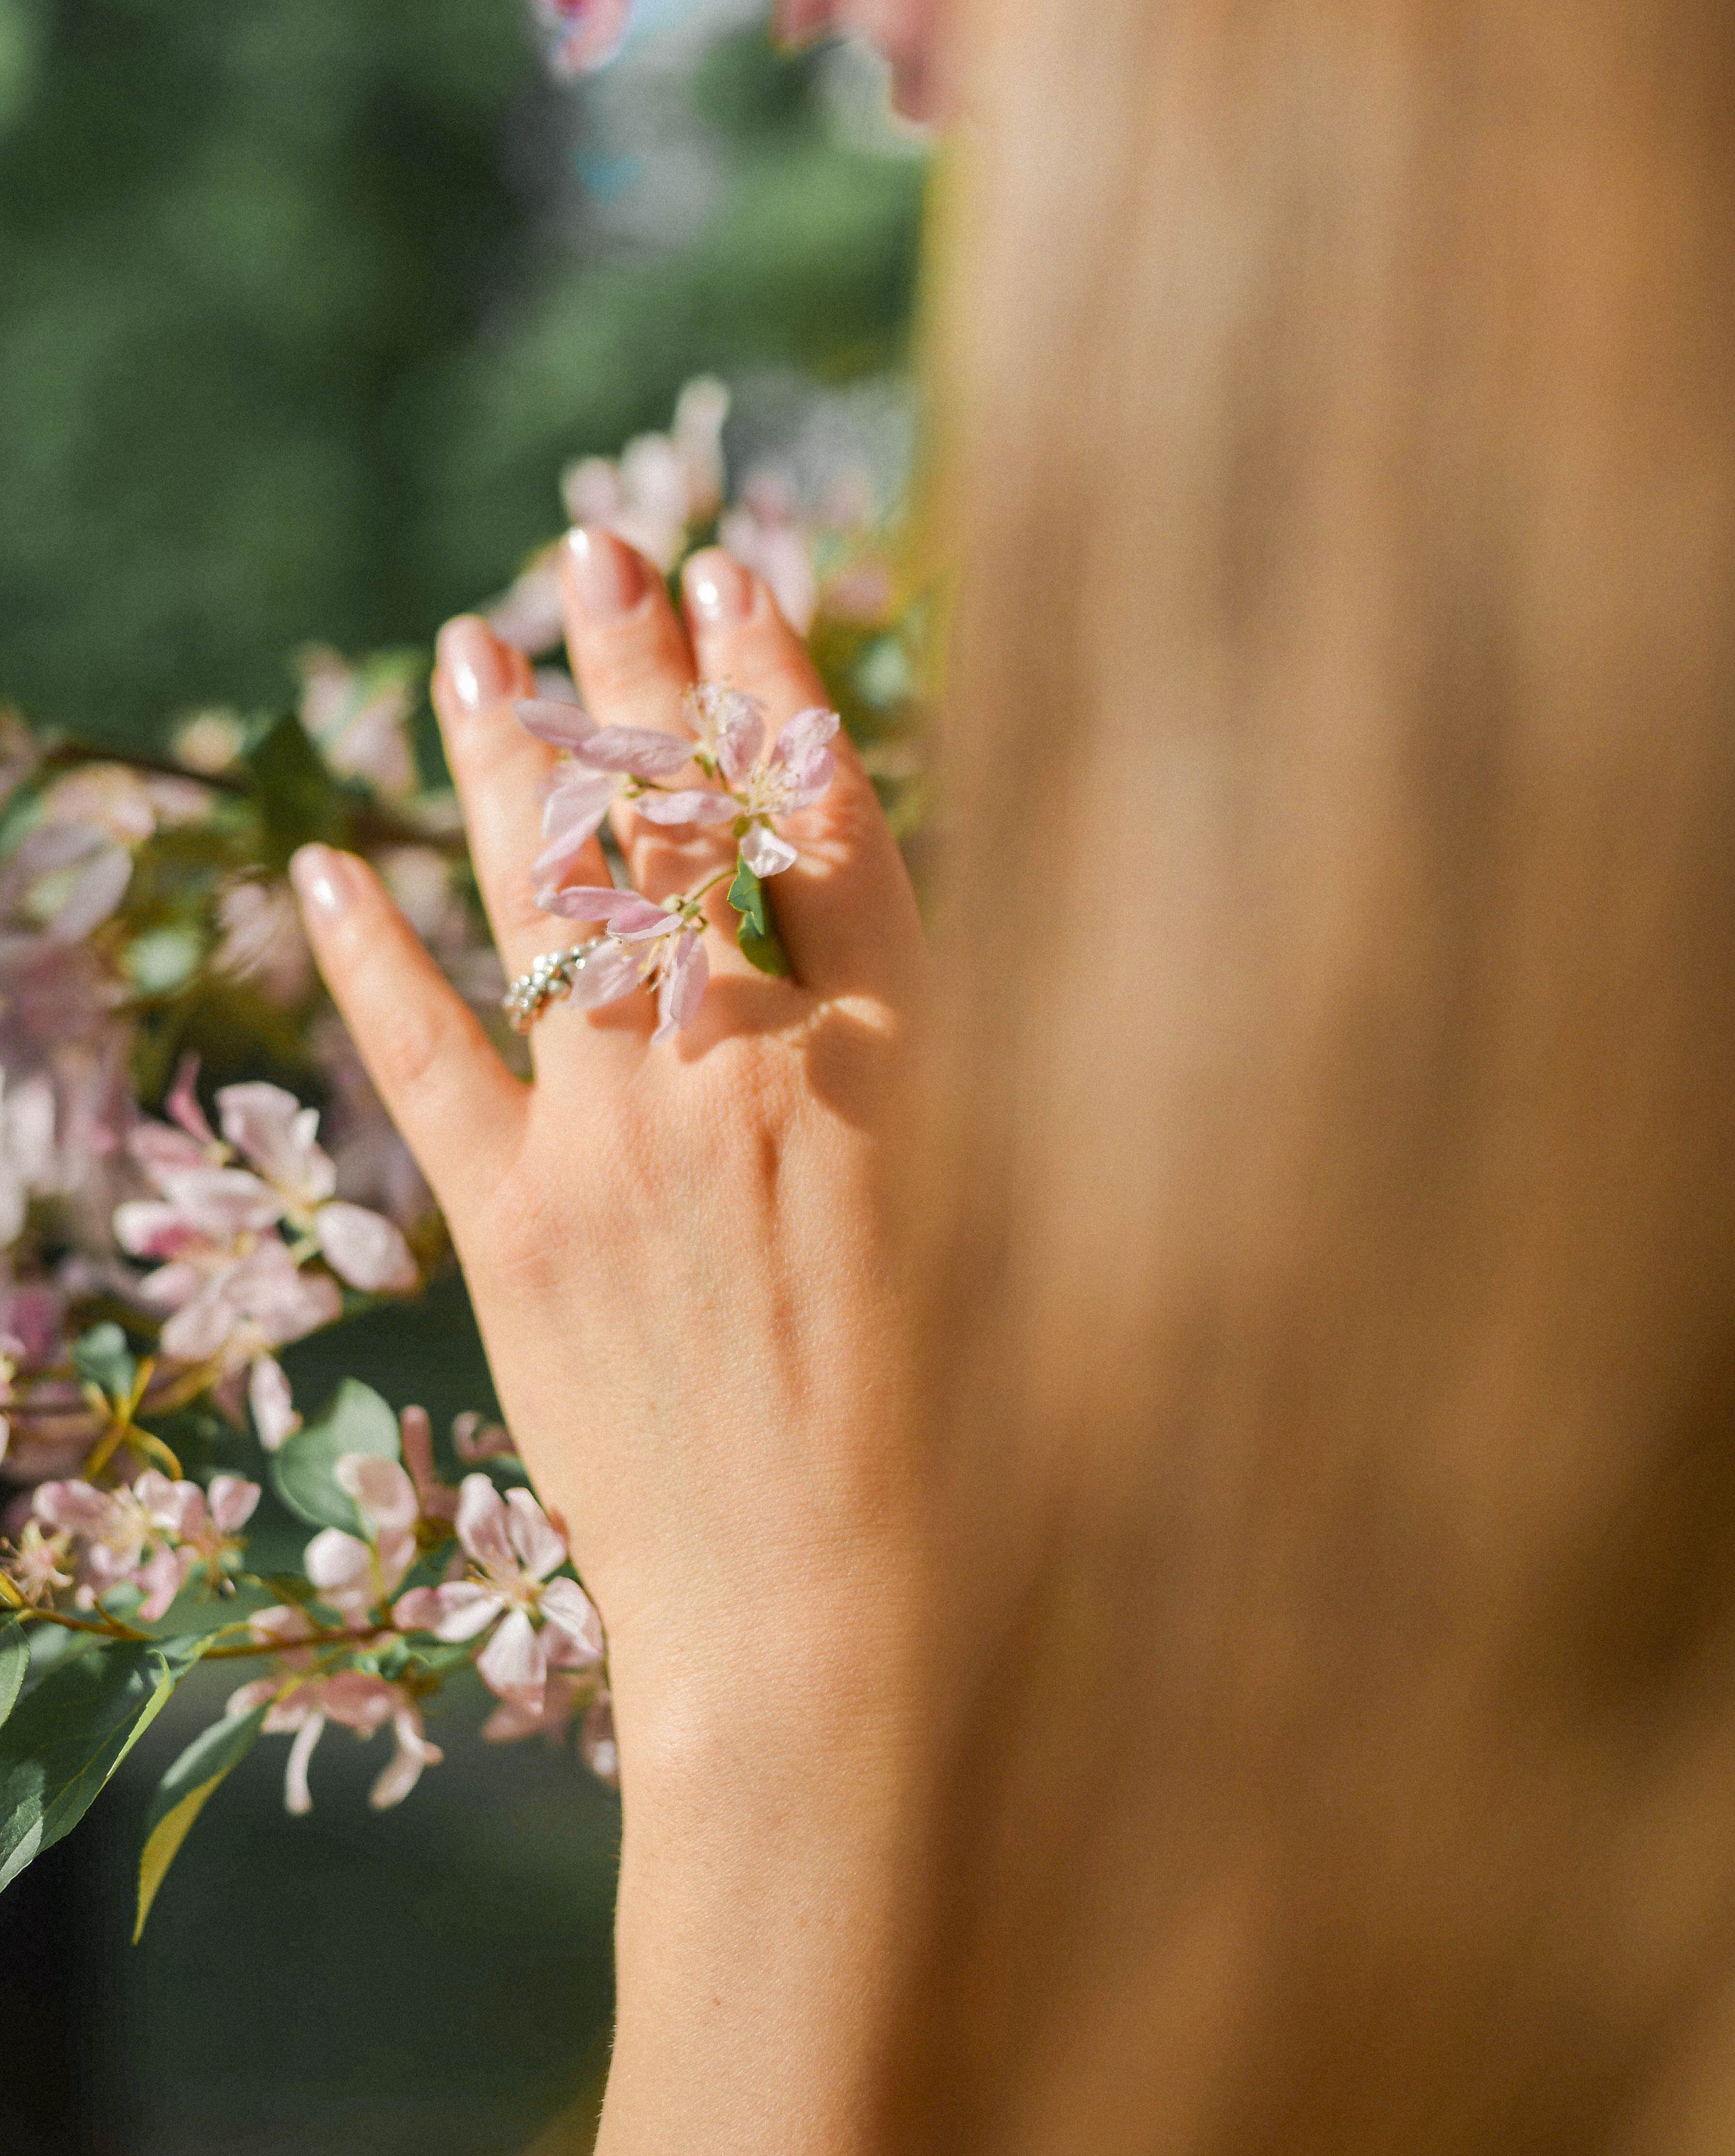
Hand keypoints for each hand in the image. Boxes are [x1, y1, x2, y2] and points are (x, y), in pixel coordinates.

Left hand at [291, 529, 926, 1763]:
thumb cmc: (955, 1433)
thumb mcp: (984, 1217)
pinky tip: (329, 867)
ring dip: (508, 758)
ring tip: (472, 643)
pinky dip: (373, 957)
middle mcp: (745, 1071)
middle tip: (593, 547)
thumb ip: (921, 1065)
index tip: (741, 581)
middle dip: (631, 672)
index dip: (773, 687)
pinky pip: (428, 1060)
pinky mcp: (514, 1229)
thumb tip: (853, 931)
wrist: (820, 1608)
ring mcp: (616, 1145)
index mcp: (890, 1063)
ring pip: (549, 902)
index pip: (821, 822)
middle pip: (676, 822)